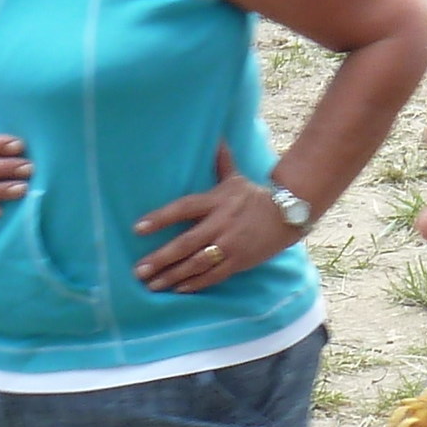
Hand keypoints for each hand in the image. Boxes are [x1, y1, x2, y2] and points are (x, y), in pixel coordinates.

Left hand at [133, 147, 308, 290]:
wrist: (288, 216)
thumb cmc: (256, 197)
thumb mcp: (237, 178)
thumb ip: (222, 162)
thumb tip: (217, 137)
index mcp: (215, 202)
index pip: (182, 209)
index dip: (160, 218)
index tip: (138, 228)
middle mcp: (220, 224)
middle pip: (186, 243)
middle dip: (161, 258)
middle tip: (138, 271)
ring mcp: (230, 245)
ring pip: (197, 264)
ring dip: (173, 276)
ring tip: (152, 285)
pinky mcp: (239, 261)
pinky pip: (214, 275)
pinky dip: (196, 283)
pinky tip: (178, 289)